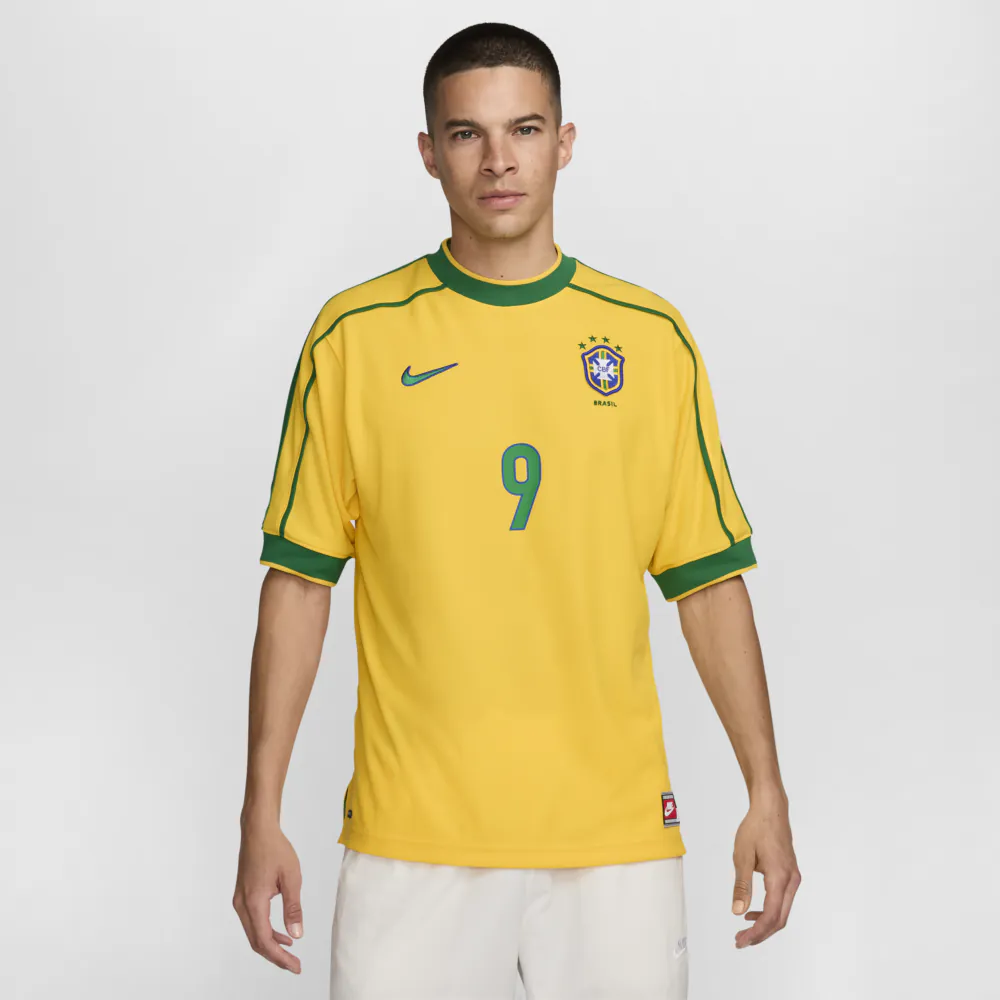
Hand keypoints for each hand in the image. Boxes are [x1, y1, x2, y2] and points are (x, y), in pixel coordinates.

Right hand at [233, 818, 304, 973]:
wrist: (258, 830)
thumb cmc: (275, 849)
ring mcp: (240, 900)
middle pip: (256, 941)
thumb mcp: (291, 877)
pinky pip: (253, 921)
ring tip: (291, 952)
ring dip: (271, 944)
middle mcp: (242, 905)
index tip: (296, 966)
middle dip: (275, 956)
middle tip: (295, 965)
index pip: (265, 940)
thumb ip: (293, 908)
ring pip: (254, 932)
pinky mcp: (242, 896)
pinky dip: (267, 931)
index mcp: (253, 902)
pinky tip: (283, 934)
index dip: (280, 957)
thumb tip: (297, 935)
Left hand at [731, 797, 800, 947]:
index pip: (771, 916)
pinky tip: (753, 911)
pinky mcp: (790, 874)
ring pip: (782, 911)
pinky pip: (783, 900)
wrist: (771, 809)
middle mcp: (791, 881)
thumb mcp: (742, 856)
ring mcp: (793, 878)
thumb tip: (737, 912)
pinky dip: (769, 911)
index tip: (740, 940)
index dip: (756, 933)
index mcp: (780, 878)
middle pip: (780, 919)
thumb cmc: (756, 828)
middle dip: (760, 934)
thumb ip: (741, 886)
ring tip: (744, 929)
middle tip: (740, 940)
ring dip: (765, 924)